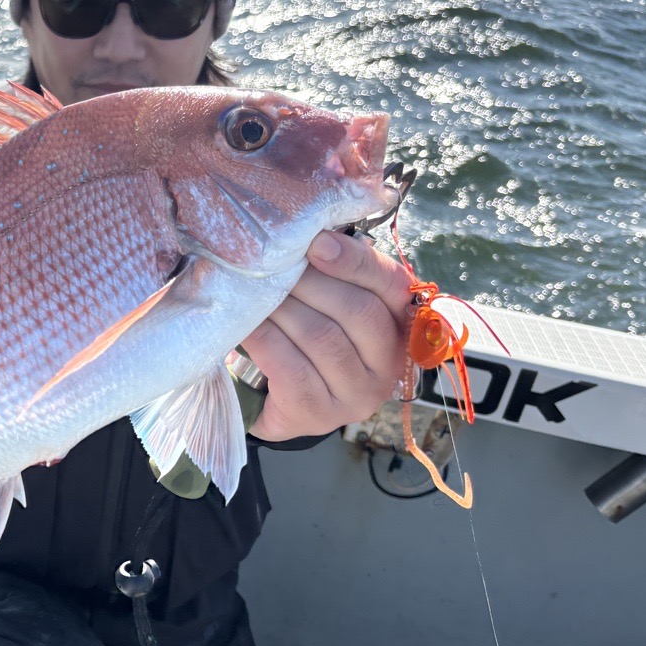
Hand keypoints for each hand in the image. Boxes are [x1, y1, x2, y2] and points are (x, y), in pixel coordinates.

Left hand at [243, 230, 412, 441]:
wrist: (271, 401)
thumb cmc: (300, 340)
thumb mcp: (323, 304)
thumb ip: (331, 273)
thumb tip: (310, 231)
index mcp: (398, 327)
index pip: (391, 286)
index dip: (355, 260)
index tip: (315, 241)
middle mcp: (387, 365)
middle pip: (357, 311)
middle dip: (310, 283)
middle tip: (273, 267)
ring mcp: (357, 395)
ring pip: (322, 338)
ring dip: (283, 309)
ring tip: (255, 292)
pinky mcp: (320, 414)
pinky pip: (292, 368)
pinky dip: (265, 340)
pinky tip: (247, 326)